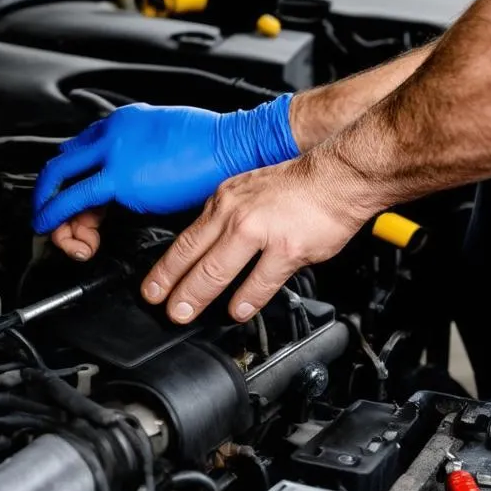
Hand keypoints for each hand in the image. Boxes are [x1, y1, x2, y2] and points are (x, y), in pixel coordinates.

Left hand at [33, 97, 298, 241]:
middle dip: (50, 196)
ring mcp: (113, 150)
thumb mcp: (168, 148)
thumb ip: (143, 163)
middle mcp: (112, 132)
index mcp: (124, 123)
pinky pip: (72, 199)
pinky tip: (56, 231)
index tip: (77, 206)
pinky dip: (56, 216)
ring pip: (59, 181)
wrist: (232, 148)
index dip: (70, 183)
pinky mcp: (118, 176)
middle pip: (62, 165)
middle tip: (53, 222)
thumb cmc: (213, 152)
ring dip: (53, 211)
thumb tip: (134, 189)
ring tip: (63, 236)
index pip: (80, 153)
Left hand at [140, 150, 375, 324]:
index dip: (165, 269)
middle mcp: (237, 215)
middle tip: (165, 309)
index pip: (185, 240)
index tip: (151, 289)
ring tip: (186, 314)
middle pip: (194, 259)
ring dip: (198, 297)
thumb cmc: (298, 185)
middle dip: (173, 288)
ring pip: (218, 271)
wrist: (338, 176)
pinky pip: (260, 282)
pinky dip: (246, 300)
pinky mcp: (286, 249)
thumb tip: (208, 247)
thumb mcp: (248, 190)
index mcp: (225, 201)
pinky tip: (238, 311)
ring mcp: (261, 231)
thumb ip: (227, 217)